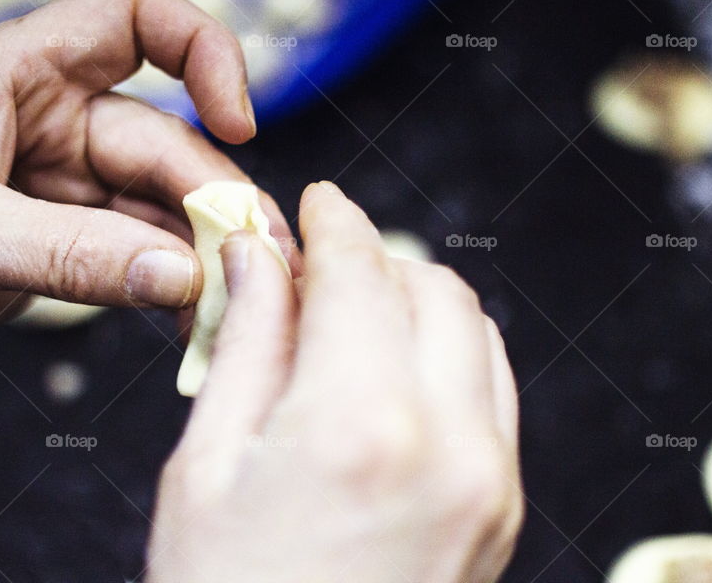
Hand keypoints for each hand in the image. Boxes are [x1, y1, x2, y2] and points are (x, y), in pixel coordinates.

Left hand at [0, 0, 298, 394]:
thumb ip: (69, 253)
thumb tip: (180, 274)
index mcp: (15, 75)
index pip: (134, 21)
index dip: (202, 53)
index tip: (238, 122)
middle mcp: (46, 123)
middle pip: (164, 142)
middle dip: (212, 199)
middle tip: (256, 262)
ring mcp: (56, 191)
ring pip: (156, 209)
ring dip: (199, 251)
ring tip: (237, 299)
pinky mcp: (56, 250)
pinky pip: (132, 259)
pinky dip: (165, 287)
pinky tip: (190, 316)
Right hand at [148, 182, 522, 582]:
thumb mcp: (209, 466)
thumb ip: (247, 343)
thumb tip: (256, 254)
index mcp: (358, 422)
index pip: (360, 272)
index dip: (334, 223)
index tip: (314, 202)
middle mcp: (448, 442)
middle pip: (431, 289)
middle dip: (372, 261)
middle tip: (310, 272)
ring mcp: (491, 480)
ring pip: (472, 332)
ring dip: (414, 303)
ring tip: (344, 323)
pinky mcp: (502, 509)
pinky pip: (489, 392)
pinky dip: (445, 356)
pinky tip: (387, 374)